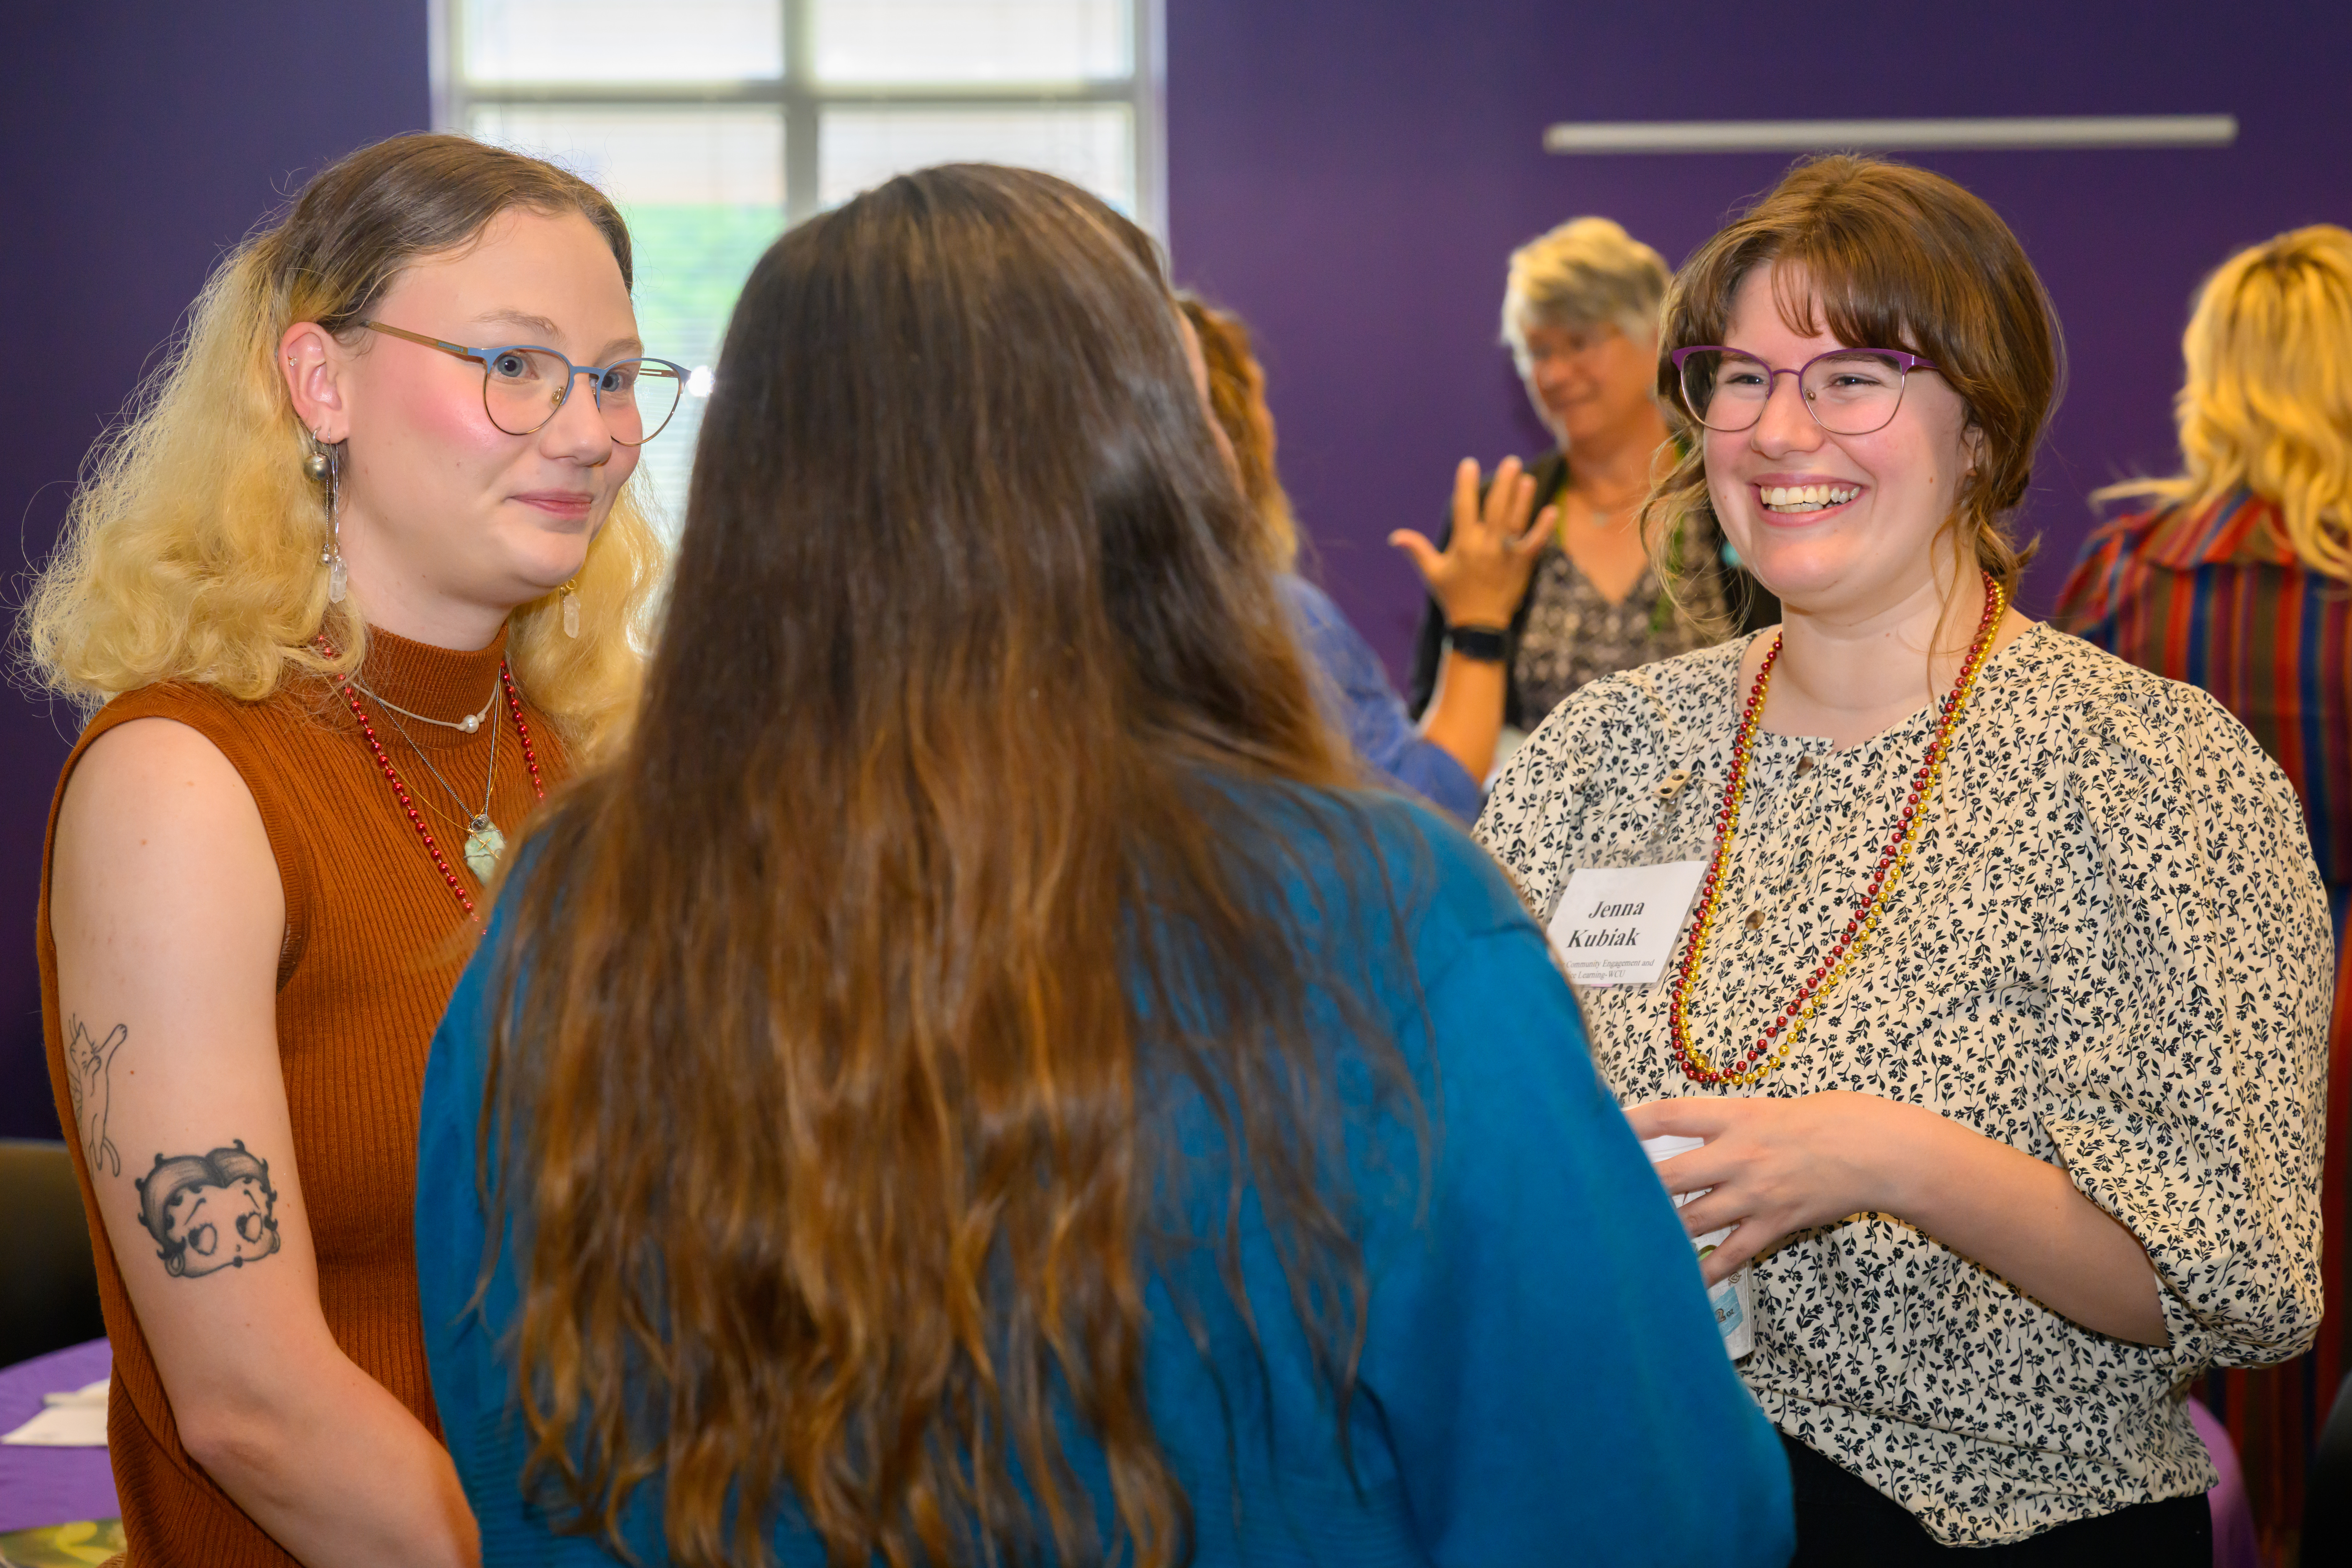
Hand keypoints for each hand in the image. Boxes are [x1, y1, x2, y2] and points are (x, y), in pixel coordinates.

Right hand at [1389, 457, 1555, 627]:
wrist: (1480, 626)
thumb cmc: (1454, 597)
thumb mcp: (1433, 574)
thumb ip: (1417, 551)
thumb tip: (1395, 536)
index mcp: (1464, 545)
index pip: (1464, 508)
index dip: (1466, 485)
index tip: (1469, 464)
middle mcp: (1486, 546)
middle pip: (1496, 509)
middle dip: (1503, 484)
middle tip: (1511, 461)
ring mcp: (1507, 555)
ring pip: (1516, 521)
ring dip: (1523, 499)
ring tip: (1527, 478)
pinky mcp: (1523, 565)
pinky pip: (1535, 543)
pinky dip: (1543, 528)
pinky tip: (1551, 510)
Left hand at [1626, 1092, 1925, 1284]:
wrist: (1877, 1150)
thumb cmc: (1827, 1120)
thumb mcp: (1768, 1107)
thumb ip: (1726, 1122)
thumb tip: (1686, 1134)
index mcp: (1736, 1117)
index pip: (1670, 1115)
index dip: (1630, 1123)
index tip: (1600, 1129)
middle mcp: (1739, 1156)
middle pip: (1671, 1175)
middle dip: (1634, 1189)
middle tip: (1598, 1198)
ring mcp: (1755, 1194)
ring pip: (1692, 1219)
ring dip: (1660, 1231)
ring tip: (1625, 1241)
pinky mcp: (1773, 1225)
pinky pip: (1730, 1254)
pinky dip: (1705, 1272)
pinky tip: (1680, 1283)